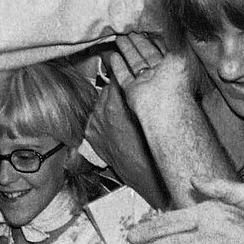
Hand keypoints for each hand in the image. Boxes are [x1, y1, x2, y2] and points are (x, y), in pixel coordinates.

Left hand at [83, 78, 168, 207]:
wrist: (146, 175)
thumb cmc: (151, 147)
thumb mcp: (148, 113)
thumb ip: (137, 94)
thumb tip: (137, 78)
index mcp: (113, 105)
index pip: (115, 76)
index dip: (123, 72)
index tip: (127, 68)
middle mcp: (100, 113)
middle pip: (108, 88)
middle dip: (119, 90)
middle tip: (131, 95)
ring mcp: (94, 124)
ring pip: (102, 102)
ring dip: (111, 103)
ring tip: (125, 112)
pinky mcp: (92, 135)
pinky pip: (96, 117)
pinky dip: (104, 118)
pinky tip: (116, 124)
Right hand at [110, 34, 193, 111]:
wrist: (166, 105)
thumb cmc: (177, 79)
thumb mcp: (180, 53)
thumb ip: (174, 40)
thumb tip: (173, 29)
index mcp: (172, 66)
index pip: (160, 49)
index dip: (152, 38)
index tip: (144, 28)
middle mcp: (159, 74)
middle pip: (145, 55)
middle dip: (137, 42)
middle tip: (128, 30)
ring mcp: (146, 83)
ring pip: (134, 64)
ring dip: (127, 51)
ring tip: (118, 38)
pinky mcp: (133, 91)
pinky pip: (124, 77)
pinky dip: (119, 67)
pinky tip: (113, 56)